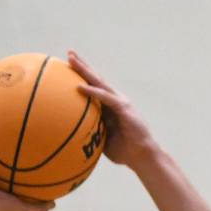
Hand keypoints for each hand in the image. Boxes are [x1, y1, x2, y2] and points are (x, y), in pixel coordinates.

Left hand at [68, 50, 156, 169]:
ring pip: (99, 82)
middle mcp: (115, 100)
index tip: (68, 68)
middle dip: (82, 66)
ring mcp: (120, 102)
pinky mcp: (124, 108)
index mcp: (110, 107)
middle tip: (69, 53)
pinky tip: (80, 86)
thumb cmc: (125, 152)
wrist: (143, 156)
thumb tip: (75, 136)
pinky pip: (105, 98)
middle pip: (96, 79)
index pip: (95, 88)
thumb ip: (93, 133)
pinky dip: (92, 92)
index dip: (83, 77)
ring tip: (71, 60)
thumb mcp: (104, 140)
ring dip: (85, 71)